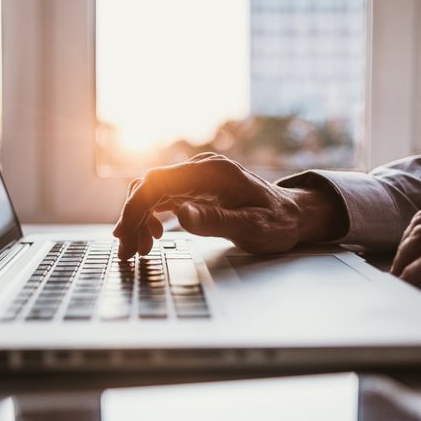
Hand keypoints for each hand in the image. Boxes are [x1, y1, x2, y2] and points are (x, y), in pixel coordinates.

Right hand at [112, 153, 346, 259]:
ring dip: (138, 219)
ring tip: (136, 250)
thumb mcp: (252, 227)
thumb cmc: (278, 222)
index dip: (135, 207)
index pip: (158, 182)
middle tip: (125, 251)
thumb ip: (215, 220)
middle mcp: (200, 168)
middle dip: (131, 217)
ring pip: (152, 193)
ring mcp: (196, 178)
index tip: (125, 234)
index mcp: (212, 172)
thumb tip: (180, 214)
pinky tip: (152, 237)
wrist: (295, 215)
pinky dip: (150, 218)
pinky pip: (162, 199)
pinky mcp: (194, 189)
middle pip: (149, 186)